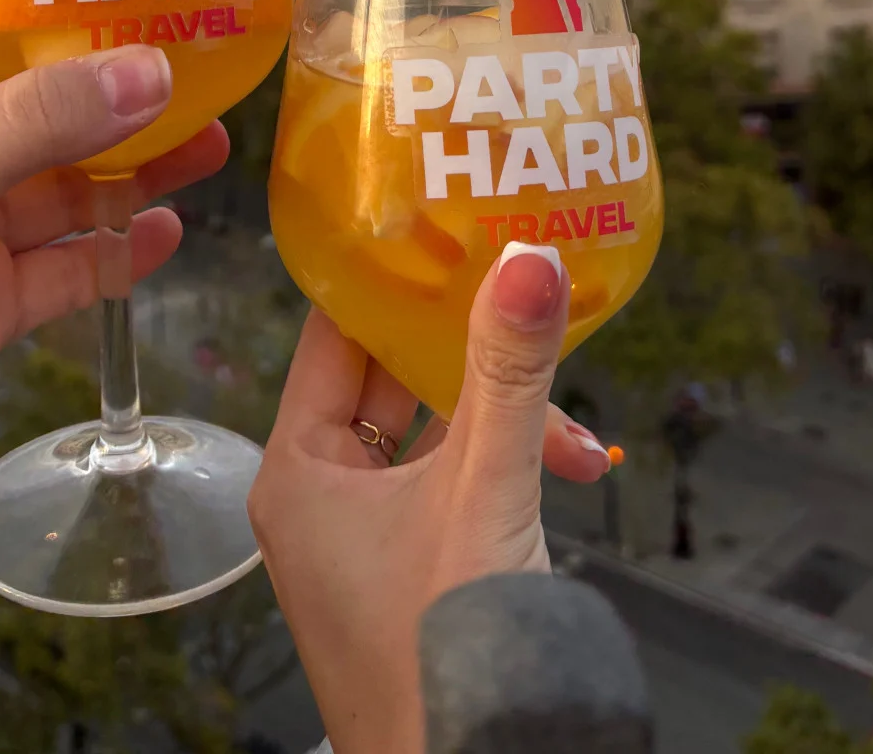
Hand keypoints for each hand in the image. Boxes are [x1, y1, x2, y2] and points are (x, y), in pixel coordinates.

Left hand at [0, 0, 224, 579]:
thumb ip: (38, 120)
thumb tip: (153, 71)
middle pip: (23, 97)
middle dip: (98, 74)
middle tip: (184, 44)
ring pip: (58, 184)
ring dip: (128, 162)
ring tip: (209, 135)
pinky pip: (65, 270)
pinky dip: (117, 251)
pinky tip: (169, 229)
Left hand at [250, 244, 592, 753]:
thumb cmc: (443, 652)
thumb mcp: (484, 490)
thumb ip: (508, 371)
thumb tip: (530, 258)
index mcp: (298, 469)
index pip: (336, 332)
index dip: (391, 274)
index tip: (447, 220)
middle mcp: (321, 496)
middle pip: (393, 377)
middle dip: (470, 347)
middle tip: (526, 291)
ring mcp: (367, 537)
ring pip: (437, 432)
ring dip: (508, 417)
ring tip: (574, 435)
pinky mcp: (413, 569)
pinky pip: (457, 481)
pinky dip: (511, 466)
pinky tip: (573, 471)